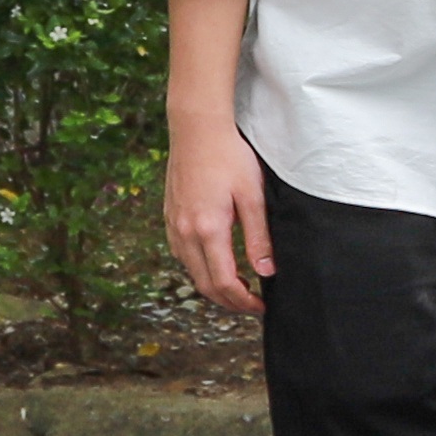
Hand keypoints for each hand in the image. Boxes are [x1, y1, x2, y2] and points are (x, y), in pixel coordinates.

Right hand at [165, 105, 272, 312]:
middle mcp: (185, 232)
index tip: (261, 306)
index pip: (224, 282)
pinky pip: (182, 255)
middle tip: (252, 304)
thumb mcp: (252, 196)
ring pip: (191, 272)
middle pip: (204, 284)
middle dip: (229, 301)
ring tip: (238, 286)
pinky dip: (199, 268)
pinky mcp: (169, 217)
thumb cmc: (229, 156)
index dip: (244, 301)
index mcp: (208, 229)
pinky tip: (216, 262)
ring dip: (213, 286)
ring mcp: (173, 225)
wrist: (196, 129)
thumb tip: (266, 271)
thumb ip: (259, 237)